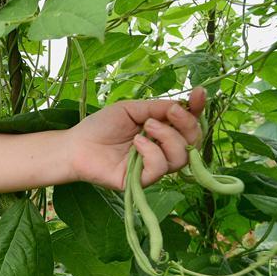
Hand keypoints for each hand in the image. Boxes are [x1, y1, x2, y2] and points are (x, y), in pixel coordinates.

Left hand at [69, 87, 205, 189]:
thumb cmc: (101, 126)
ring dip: (168, 137)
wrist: (76, 144)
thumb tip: (182, 106)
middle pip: (193, 142)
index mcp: (161, 131)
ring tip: (146, 127)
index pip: (188, 123)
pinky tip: (136, 143)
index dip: (197, 110)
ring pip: (181, 157)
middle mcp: (161, 150)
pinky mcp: (141, 181)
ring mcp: (153, 167)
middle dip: (187, 124)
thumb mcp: (131, 109)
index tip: (200, 93)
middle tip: (170, 113)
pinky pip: (160, 169)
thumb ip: (157, 108)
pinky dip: (152, 153)